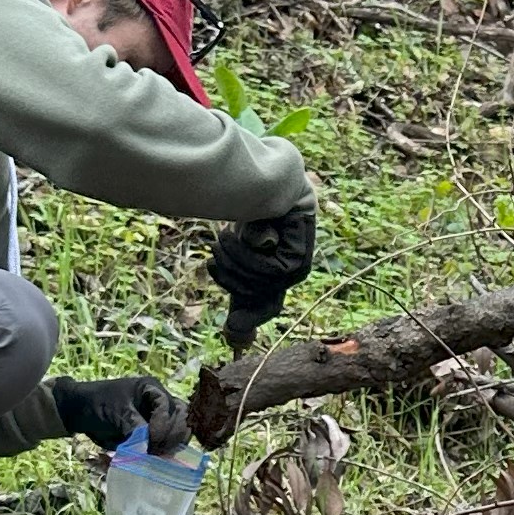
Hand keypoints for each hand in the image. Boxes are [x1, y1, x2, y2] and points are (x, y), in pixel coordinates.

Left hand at [50, 371, 185, 453]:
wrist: (81, 412)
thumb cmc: (97, 405)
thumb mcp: (117, 414)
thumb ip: (135, 428)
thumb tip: (149, 446)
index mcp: (151, 389)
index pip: (169, 407)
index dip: (163, 425)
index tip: (151, 440)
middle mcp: (160, 402)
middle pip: (180, 419)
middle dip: (171, 436)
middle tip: (156, 451)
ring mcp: (159, 417)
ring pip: (179, 430)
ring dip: (172, 444)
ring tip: (158, 456)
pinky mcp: (155, 432)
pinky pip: (169, 441)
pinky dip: (167, 450)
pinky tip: (159, 458)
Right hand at [209, 194, 317, 351]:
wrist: (270, 182)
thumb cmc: (254, 215)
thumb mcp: (238, 250)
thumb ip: (237, 282)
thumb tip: (234, 332)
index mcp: (279, 278)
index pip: (266, 308)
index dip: (249, 318)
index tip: (231, 328)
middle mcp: (292, 277)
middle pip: (252, 296)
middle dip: (227, 274)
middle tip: (214, 250)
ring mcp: (299, 268)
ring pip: (258, 283)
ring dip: (234, 260)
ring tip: (222, 236)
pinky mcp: (299, 257)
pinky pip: (268, 271)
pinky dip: (247, 255)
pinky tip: (238, 234)